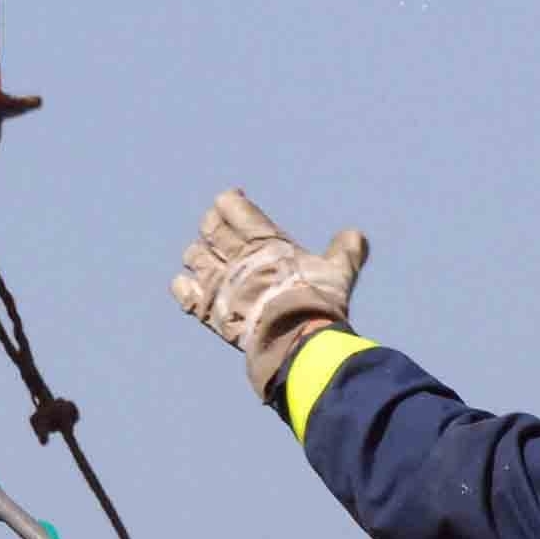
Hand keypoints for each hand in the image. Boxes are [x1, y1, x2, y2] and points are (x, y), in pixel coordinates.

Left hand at [171, 189, 367, 400]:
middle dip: (213, 225)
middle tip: (220, 230)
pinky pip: (183, 293)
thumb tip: (356, 235)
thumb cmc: (318, 300)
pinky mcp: (210, 310)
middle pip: (210, 228)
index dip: (230, 202)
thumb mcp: (338, 271)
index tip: (234, 201)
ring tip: (208, 259)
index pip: (232, 207)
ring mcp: (220, 283)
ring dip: (198, 255)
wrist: (297, 337)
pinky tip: (189, 286)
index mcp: (264, 240)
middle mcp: (236, 257)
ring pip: (193, 256)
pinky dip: (183, 287)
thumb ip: (346, 250)